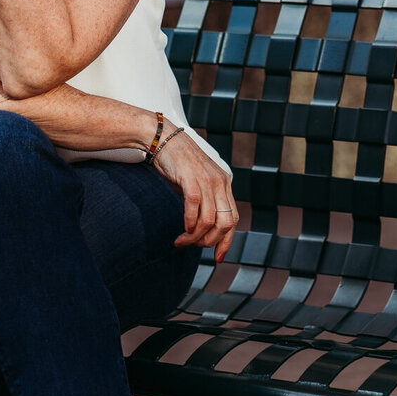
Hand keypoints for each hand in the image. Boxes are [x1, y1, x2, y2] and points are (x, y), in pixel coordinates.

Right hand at [151, 123, 237, 259]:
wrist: (163, 138)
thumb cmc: (177, 163)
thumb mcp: (196, 183)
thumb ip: (203, 202)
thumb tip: (200, 229)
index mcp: (224, 184)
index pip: (233, 220)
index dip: (226, 242)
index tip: (217, 257)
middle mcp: (220, 182)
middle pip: (225, 223)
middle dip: (210, 242)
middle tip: (193, 247)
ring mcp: (207, 180)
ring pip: (210, 220)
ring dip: (195, 237)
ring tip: (181, 242)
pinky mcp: (191, 178)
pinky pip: (195, 207)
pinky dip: (190, 223)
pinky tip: (182, 230)